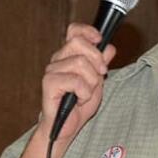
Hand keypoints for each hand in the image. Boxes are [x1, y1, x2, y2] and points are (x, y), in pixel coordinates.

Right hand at [38, 23, 113, 142]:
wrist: (67, 127)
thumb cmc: (79, 104)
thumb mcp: (97, 81)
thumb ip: (102, 64)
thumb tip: (109, 47)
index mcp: (69, 56)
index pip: (74, 31)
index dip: (87, 31)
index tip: (99, 39)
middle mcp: (58, 60)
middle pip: (79, 43)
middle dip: (96, 59)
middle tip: (99, 75)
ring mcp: (52, 71)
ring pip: (80, 63)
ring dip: (91, 82)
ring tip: (86, 93)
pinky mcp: (49, 84)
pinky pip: (75, 81)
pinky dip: (84, 92)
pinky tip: (79, 100)